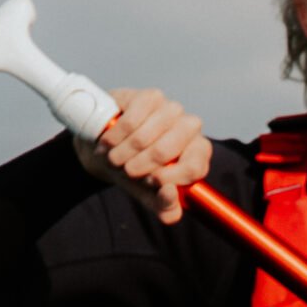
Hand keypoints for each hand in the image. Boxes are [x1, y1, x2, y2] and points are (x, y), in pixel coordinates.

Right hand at [71, 87, 210, 224]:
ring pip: (144, 137)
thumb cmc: (136, 172)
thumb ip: (166, 209)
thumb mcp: (151, 197)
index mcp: (198, 152)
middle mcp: (190, 127)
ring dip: (123, 153)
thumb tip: (169, 193)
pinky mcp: (150, 97)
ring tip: (114, 159)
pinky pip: (131, 120)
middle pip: (165, 151)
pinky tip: (108, 142)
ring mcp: (171, 109)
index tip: (149, 182)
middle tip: (126, 171)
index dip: (168, 178)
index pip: (194, 167)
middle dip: (138, 167)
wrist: (109, 148)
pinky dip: (115, 137)